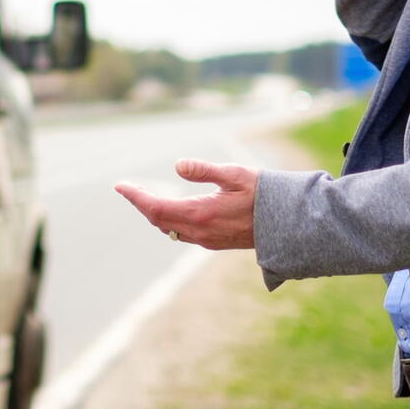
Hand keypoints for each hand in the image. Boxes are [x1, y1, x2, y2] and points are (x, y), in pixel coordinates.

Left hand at [113, 159, 258, 251]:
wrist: (289, 224)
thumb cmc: (264, 194)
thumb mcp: (235, 174)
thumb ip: (204, 170)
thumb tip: (177, 165)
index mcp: (201, 214)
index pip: (156, 208)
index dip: (136, 198)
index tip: (120, 186)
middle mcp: (200, 232)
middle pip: (159, 220)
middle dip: (142, 204)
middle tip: (129, 189)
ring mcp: (207, 240)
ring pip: (170, 229)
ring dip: (155, 214)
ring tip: (145, 197)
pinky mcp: (214, 242)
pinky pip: (182, 233)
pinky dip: (169, 221)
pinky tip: (171, 210)